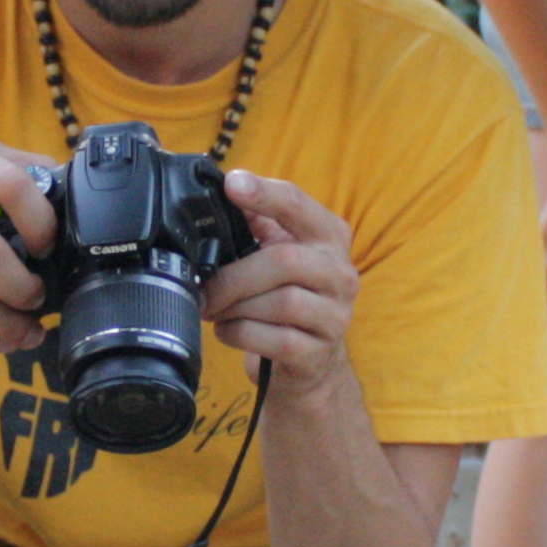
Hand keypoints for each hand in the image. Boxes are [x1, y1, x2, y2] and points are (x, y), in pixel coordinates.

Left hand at [199, 169, 361, 399]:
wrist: (311, 361)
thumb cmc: (287, 296)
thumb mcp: (276, 253)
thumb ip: (254, 223)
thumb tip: (216, 191)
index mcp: (328, 236)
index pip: (297, 204)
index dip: (264, 193)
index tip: (232, 184)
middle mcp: (340, 272)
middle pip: (284, 261)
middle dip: (235, 276)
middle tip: (206, 288)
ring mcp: (335, 315)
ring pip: (281, 302)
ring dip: (236, 307)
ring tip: (216, 310)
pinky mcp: (319, 352)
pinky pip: (275, 339)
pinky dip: (240, 333)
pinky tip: (229, 330)